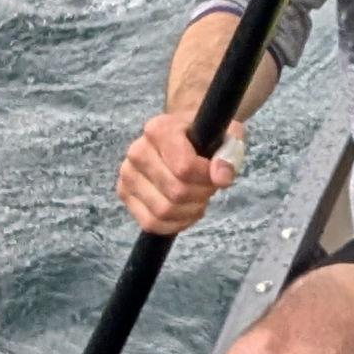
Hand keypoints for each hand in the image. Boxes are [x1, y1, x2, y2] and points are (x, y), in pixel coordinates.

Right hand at [117, 113, 244, 236]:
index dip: (208, 178)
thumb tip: (221, 178)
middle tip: (210, 187)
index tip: (220, 175)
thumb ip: (229, 153)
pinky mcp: (124, 194)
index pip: (185, 167)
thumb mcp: (227, 135)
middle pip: (176, 192)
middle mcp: (137, 150)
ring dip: (190, 211)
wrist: (183, 136)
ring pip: (163, 211)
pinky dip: (175, 224)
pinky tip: (187, 211)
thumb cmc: (205, 135)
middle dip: (201, 195)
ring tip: (199, 198)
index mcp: (160, 129)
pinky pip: (151, 222)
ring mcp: (127, 174)